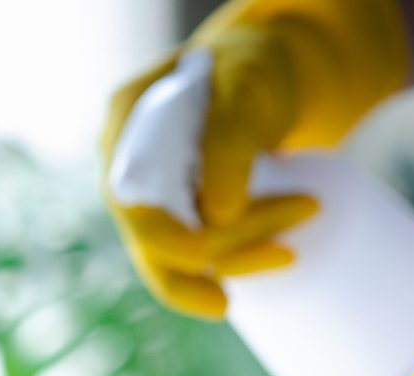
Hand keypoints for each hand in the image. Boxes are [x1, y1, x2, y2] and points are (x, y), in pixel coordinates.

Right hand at [101, 0, 406, 319]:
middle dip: (220, 254)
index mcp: (123, 128)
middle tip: (287, 253)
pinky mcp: (175, 220)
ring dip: (233, 265)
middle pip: (151, 240)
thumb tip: (218, 215)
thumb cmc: (253, 71)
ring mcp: (148, 201)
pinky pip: (192, 261)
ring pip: (171, 261)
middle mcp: (125, 171)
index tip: (238, 242)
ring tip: (290, 254)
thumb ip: (228, 138)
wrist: (263, 81)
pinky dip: (232, 266)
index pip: (133, 202)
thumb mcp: (246, 84)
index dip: (176, 239)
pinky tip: (271, 261)